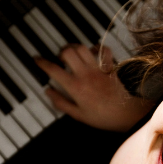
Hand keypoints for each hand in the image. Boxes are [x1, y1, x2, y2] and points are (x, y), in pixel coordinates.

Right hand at [35, 45, 153, 130]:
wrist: (125, 113)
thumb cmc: (102, 116)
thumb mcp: (77, 114)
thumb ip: (61, 102)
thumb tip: (48, 92)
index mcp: (75, 87)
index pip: (54, 70)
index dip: (42, 63)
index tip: (37, 59)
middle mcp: (86, 74)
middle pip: (68, 52)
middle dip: (60, 52)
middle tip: (59, 58)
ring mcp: (98, 69)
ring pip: (83, 47)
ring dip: (75, 48)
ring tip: (72, 54)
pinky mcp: (109, 66)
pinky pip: (103, 50)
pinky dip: (96, 48)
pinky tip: (92, 53)